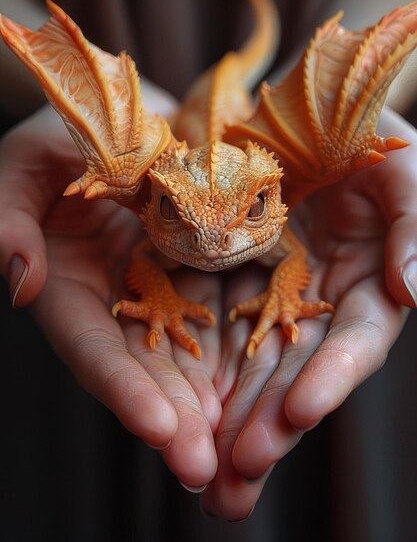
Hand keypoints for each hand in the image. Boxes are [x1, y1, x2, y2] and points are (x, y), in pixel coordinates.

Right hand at [0, 97, 222, 490]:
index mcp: (68, 282)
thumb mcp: (25, 164)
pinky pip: (220, 307)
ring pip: (185, 350)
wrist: (129, 110)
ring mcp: (160, 285)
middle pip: (142, 366)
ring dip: (209, 397)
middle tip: (205, 466)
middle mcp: (116, 296)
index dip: (120, 386)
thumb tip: (20, 282)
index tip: (159, 427)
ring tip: (241, 443)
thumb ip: (8, 220)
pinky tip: (268, 375)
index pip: (90, 344)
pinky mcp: (197, 267)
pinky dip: (238, 344)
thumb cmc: (66, 129)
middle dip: (172, 415)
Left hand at [201, 107, 416, 519]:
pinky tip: (181, 409)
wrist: (309, 114)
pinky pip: (216, 327)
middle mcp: (320, 302)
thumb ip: (415, 225)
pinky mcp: (235, 280)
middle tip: (239, 474)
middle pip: (299, 372)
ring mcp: (275, 294)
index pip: (355, 342)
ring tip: (209, 474)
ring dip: (235, 417)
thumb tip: (414, 289)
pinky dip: (203, 370)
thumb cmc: (368, 138)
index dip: (332, 377)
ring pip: (254, 365)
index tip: (299, 414)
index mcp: (367, 283)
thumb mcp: (402, 173)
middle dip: (273, 423)